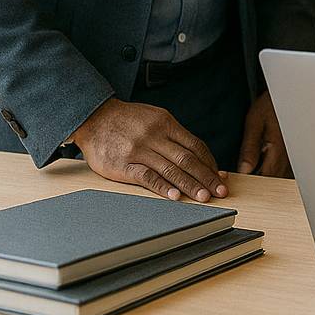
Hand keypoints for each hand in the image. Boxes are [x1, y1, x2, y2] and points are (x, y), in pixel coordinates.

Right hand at [71, 98, 227, 201]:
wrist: (93, 117)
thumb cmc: (127, 120)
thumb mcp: (154, 117)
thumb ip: (174, 135)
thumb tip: (197, 156)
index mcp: (166, 123)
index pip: (195, 146)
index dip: (210, 163)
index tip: (220, 176)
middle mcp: (155, 136)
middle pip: (187, 159)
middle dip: (207, 177)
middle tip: (221, 191)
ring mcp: (139, 150)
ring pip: (171, 169)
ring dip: (190, 185)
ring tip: (204, 197)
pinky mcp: (122, 165)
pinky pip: (146, 177)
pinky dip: (162, 187)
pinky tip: (175, 196)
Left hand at [236, 91, 290, 176]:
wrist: (289, 95)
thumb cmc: (271, 105)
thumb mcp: (255, 122)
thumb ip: (250, 148)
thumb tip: (244, 170)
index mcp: (277, 149)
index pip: (265, 176)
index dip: (252, 184)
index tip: (239, 185)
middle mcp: (288, 155)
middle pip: (274, 179)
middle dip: (260, 184)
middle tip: (243, 184)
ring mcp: (293, 154)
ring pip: (281, 176)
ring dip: (268, 178)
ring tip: (253, 175)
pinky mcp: (293, 152)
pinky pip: (285, 169)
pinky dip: (275, 171)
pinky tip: (265, 167)